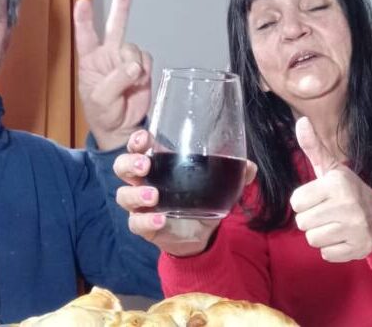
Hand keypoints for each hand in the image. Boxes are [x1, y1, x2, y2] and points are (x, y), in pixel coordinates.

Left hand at [74, 0, 151, 149]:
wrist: (122, 128)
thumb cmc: (102, 113)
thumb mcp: (100, 99)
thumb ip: (115, 80)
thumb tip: (134, 66)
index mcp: (90, 61)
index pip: (85, 36)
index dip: (84, 20)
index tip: (81, 3)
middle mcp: (107, 55)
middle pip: (114, 28)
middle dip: (120, 9)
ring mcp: (125, 60)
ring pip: (133, 48)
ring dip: (134, 63)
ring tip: (131, 81)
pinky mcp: (141, 68)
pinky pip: (146, 59)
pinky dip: (145, 70)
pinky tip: (139, 82)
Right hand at [113, 129, 256, 256]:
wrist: (199, 234)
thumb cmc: (201, 199)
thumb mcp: (218, 184)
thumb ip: (235, 173)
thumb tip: (250, 166)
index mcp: (158, 165)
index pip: (138, 147)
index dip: (136, 140)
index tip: (145, 138)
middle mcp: (143, 182)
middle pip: (122, 167)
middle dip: (130, 162)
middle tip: (145, 164)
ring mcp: (141, 205)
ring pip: (123, 195)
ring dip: (136, 193)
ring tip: (154, 195)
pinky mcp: (144, 226)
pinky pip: (136, 223)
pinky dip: (145, 221)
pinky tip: (160, 219)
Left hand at [290, 117, 371, 262]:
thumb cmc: (346, 191)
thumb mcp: (330, 169)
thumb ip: (313, 147)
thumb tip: (301, 120)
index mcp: (337, 184)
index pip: (296, 202)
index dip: (304, 201)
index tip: (319, 198)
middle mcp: (348, 205)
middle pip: (302, 223)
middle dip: (311, 219)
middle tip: (328, 212)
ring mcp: (355, 229)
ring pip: (312, 240)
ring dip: (320, 234)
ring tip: (334, 224)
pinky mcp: (358, 248)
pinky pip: (326, 254)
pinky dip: (332, 248)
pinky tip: (342, 237)